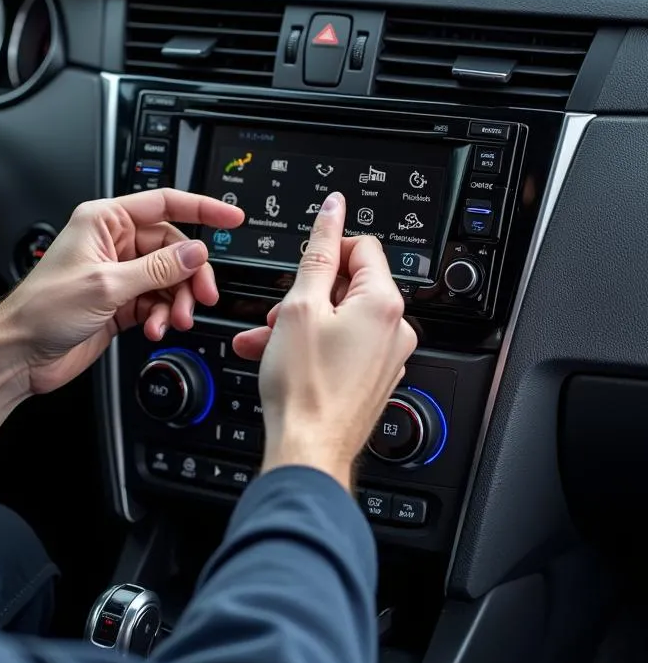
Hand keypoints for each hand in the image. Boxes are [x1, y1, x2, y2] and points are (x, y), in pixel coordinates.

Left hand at [0, 190, 243, 395]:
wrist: (20, 354)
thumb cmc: (42, 309)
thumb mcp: (106, 284)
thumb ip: (157, 268)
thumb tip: (196, 253)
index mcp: (104, 221)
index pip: (164, 204)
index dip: (202, 209)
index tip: (232, 219)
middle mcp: (114, 243)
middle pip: (174, 248)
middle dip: (191, 274)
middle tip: (203, 296)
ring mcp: (119, 274)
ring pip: (170, 279)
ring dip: (178, 301)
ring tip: (175, 320)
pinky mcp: (121, 302)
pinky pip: (159, 302)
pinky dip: (164, 316)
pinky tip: (156, 328)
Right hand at [232, 191, 416, 489]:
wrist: (308, 450)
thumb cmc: (304, 387)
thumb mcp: (300, 306)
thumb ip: (318, 252)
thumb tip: (333, 211)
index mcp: (384, 304)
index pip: (362, 246)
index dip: (325, 249)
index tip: (300, 262)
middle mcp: (396, 330)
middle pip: (347, 285)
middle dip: (306, 292)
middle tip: (276, 311)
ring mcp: (386, 358)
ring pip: (339, 319)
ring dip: (299, 322)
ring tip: (266, 339)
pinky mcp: (372, 380)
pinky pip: (341, 347)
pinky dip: (311, 346)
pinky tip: (278, 357)